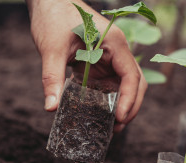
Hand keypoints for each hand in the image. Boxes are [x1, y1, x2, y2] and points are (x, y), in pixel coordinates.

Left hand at [26, 0, 146, 131]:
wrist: (49, 2)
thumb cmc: (53, 18)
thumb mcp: (51, 48)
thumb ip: (52, 77)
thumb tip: (51, 107)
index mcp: (114, 43)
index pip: (131, 75)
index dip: (129, 99)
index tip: (120, 118)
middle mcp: (117, 51)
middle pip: (136, 83)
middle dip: (131, 106)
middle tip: (118, 127)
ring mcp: (110, 58)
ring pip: (126, 85)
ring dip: (123, 105)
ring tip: (112, 127)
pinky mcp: (99, 63)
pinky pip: (110, 84)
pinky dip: (109, 100)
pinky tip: (101, 114)